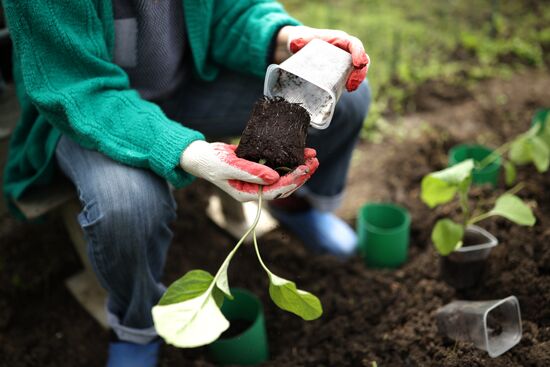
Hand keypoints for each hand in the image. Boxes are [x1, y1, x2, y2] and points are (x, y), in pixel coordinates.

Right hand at [180, 141, 318, 201]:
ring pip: (283, 175)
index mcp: (249, 193)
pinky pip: (277, 165)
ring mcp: (258, 179)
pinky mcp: (258, 168)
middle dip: (301, 173)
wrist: (200, 156)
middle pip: (285, 185)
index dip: (292, 180)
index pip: (277, 190)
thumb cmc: (210, 163)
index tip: (304, 169)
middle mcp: (256, 188)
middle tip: (315, 160)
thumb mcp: (229, 166)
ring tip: (312, 155)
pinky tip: (299, 151)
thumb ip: (250, 172)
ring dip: (298, 166)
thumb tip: (274, 177)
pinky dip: (288, 159)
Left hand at [275, 25, 369, 91]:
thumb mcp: (299, 38)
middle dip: (359, 73)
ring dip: (357, 80)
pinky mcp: (341, 72)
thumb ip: (298, 40)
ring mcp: (345, 62)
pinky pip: (350, 78)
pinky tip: (345, 91)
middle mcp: (345, 50)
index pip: (354, 45)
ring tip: (349, 89)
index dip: (359, 53)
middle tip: (352, 85)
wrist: (299, 48)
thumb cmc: (302, 40)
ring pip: (358, 70)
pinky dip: (350, 84)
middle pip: (361, 60)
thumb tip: (294, 45)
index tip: (359, 64)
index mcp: (339, 40)